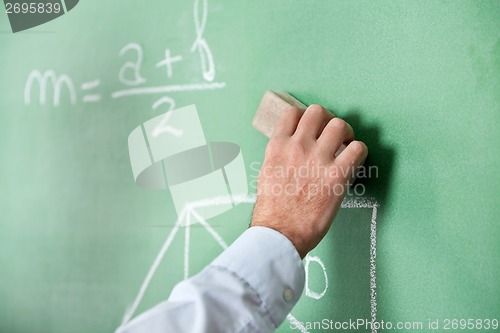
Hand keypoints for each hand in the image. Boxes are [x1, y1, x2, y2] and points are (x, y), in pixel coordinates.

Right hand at [251, 104, 367, 257]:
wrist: (280, 232)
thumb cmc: (272, 210)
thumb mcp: (267, 174)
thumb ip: (280, 157)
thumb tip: (292, 152)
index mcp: (278, 147)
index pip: (293, 113)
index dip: (305, 117)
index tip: (312, 127)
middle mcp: (298, 147)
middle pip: (318, 112)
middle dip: (328, 120)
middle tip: (332, 135)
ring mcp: (318, 159)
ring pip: (340, 125)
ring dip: (346, 133)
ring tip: (346, 145)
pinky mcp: (337, 175)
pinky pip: (358, 149)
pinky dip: (359, 152)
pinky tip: (355, 162)